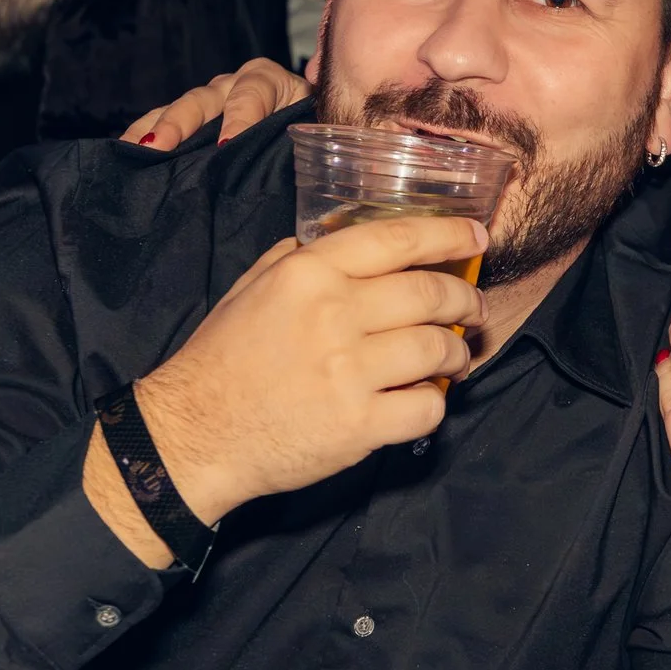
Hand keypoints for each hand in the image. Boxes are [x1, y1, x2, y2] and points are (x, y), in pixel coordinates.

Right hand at [123, 57, 309, 151]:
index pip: (252, 93)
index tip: (226, 146)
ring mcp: (208, 102)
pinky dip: (144, 138)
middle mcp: (233, 85)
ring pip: (177, 110)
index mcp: (269, 81)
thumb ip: (312, 136)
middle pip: (203, 99)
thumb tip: (315, 159)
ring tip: (134, 151)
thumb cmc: (313, 131)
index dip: (240, 117)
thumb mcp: (318, 129)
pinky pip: (163, 124)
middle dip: (179, 122)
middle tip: (158, 146)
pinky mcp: (192, 121)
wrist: (306, 133)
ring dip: (153, 130)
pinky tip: (126, 155)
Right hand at [132, 217, 487, 524]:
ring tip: (455, 359)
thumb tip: (342, 243)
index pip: (397, 239)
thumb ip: (298, 260)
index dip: (449, 235)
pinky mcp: (359, 425)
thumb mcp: (251, 288)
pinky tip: (424, 399)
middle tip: (473, 311)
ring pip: (438, 348)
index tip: (477, 238)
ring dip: (457, 353)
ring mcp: (348, 371)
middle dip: (465, 301)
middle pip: (430, 294)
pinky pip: (427, 407)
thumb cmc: (221, 360)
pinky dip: (437, 402)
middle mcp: (333, 314)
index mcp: (308, 273)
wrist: (193, 434)